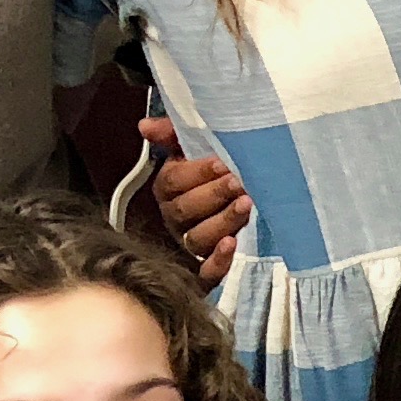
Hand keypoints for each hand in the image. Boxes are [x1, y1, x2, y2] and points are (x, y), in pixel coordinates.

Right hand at [138, 115, 248, 285]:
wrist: (255, 196)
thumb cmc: (220, 171)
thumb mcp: (196, 146)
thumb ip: (172, 134)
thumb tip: (145, 126)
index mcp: (168, 189)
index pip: (172, 182)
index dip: (197, 173)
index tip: (222, 163)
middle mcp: (175, 219)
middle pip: (184, 211)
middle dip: (213, 195)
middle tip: (238, 183)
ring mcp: (190, 245)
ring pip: (197, 239)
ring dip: (222, 222)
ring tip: (246, 205)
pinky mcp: (208, 269)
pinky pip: (206, 274)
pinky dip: (218, 262)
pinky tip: (231, 245)